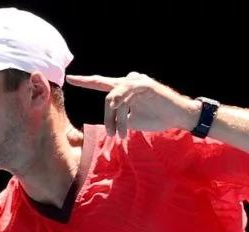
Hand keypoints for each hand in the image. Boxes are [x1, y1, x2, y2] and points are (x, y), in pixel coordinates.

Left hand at [66, 72, 198, 138]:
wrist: (178, 116)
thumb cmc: (155, 118)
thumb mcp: (130, 121)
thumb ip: (117, 118)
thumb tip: (103, 124)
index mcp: (123, 90)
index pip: (101, 83)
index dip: (85, 81)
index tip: (69, 79)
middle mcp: (128, 82)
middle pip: (105, 91)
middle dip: (104, 114)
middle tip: (110, 132)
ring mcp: (136, 82)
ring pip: (113, 98)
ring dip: (114, 119)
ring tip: (119, 134)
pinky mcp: (145, 85)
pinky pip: (126, 95)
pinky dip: (121, 110)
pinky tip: (123, 121)